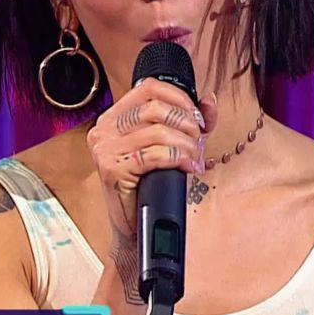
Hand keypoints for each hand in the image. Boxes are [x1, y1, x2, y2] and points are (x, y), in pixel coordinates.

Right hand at [84, 79, 217, 301]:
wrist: (137, 227)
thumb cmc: (151, 186)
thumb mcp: (171, 146)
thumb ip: (191, 121)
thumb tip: (209, 101)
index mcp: (114, 117)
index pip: (149, 87)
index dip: (180, 98)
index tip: (196, 119)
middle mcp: (104, 129)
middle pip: (156, 108)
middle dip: (187, 124)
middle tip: (198, 143)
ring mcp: (105, 149)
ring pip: (159, 131)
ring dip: (186, 144)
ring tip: (194, 158)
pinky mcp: (112, 169)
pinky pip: (155, 154)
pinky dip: (179, 159)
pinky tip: (187, 168)